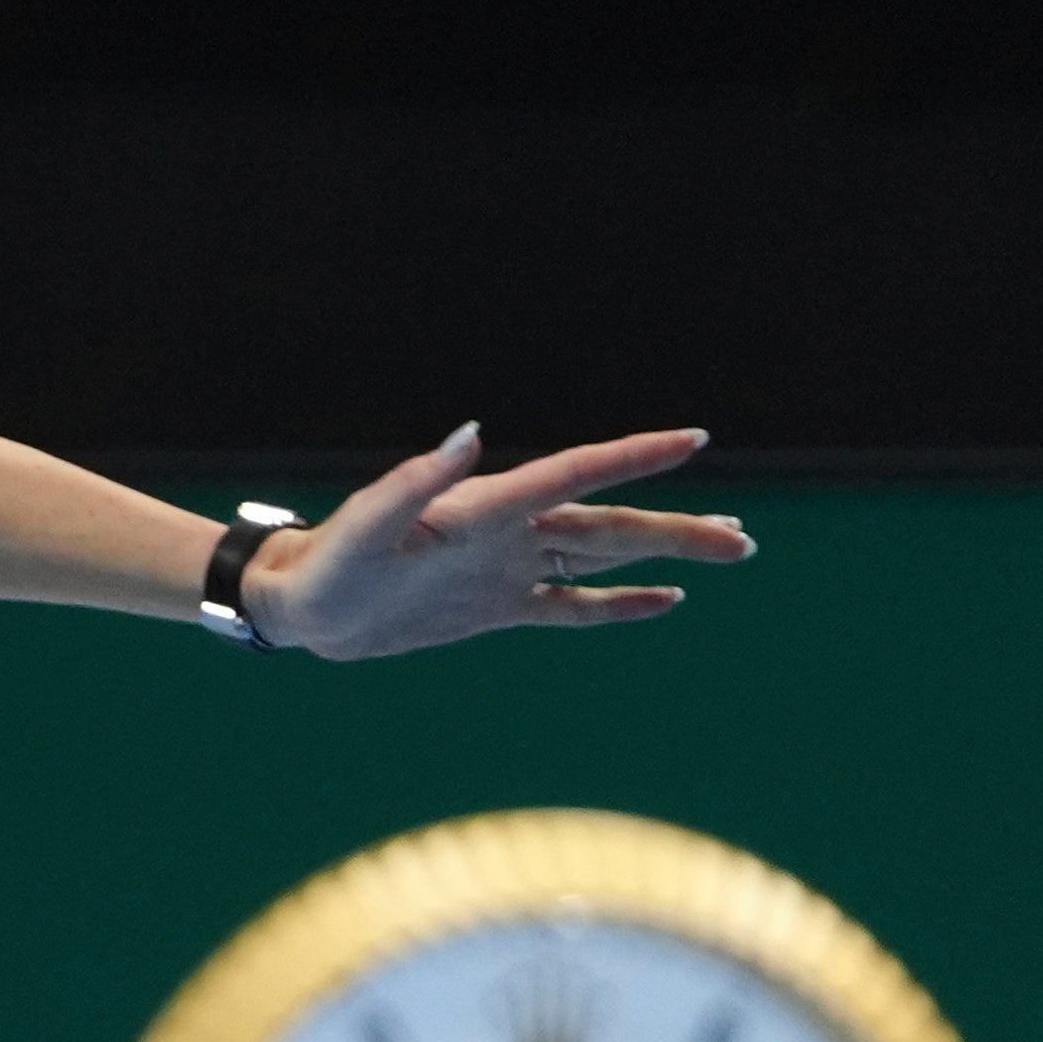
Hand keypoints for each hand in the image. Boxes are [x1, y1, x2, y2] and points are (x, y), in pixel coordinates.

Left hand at [244, 423, 750, 663]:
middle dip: (676, 527)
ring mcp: (508, 569)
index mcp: (486, 507)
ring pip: (604, 557)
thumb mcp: (365, 527)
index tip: (691, 441)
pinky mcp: (496, 608)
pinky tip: (664, 601)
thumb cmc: (328, 562)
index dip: (633, 457)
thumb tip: (470, 433)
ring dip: (663, 554)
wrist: (303, 608)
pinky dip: (616, 604)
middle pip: (609, 521)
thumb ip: (415, 481)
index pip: (574, 474)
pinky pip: (570, 605)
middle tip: (740, 538)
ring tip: (727, 548)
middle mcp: (509, 532)